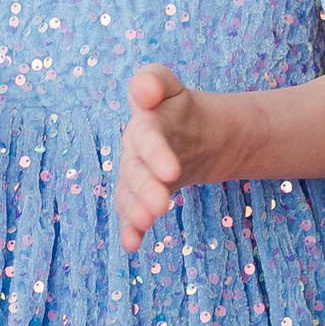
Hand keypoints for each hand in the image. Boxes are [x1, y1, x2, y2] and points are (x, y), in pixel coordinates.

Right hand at [116, 64, 231, 252]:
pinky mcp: (141, 196)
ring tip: (146, 222)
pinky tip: (131, 244)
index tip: (171, 172)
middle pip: (136, 170)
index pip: (148, 134)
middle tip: (160, 206)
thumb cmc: (180, 108)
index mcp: (144, 121)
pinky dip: (129, 228)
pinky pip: (131, 212)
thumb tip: (144, 90)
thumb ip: (155, 81)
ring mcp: (136, 173)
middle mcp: (133, 148)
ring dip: (135, 209)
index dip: (156, 152)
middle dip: (146, 188)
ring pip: (131, 193)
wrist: (195, 136)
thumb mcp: (171, 86)